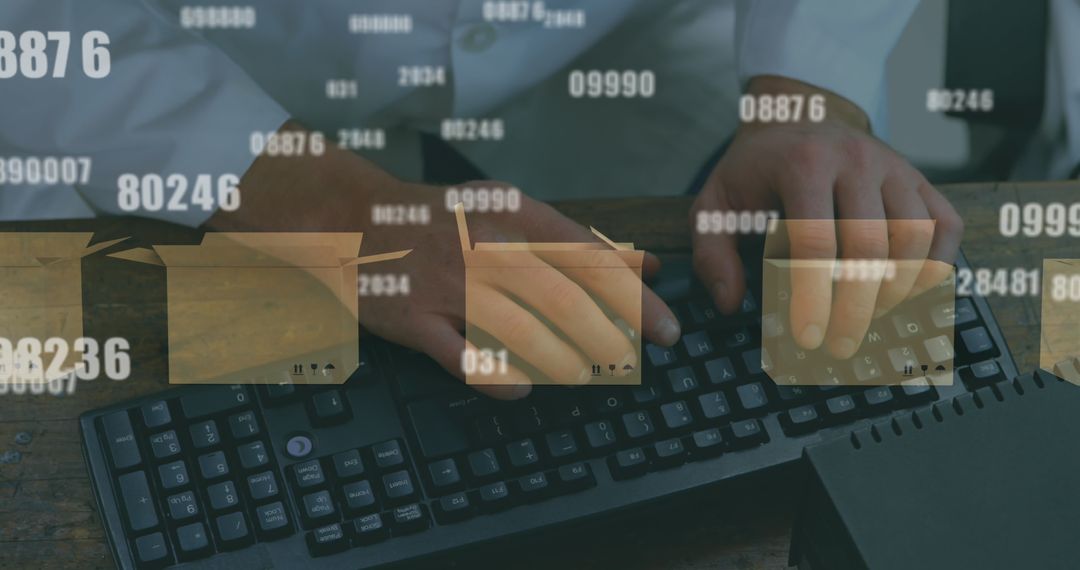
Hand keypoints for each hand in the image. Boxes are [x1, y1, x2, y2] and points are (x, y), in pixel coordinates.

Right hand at [359, 182, 680, 399]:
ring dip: (560, 360)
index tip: (665, 326)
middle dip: (609, 335)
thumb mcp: (509, 210)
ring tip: (584, 375)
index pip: (588, 256)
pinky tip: (520, 390)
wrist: (352, 215)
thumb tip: (646, 264)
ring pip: (518, 329)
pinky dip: (496, 378)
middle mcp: (483, 245)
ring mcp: (446, 283)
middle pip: (562, 296)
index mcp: (513, 213)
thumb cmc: (441, 219)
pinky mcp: (413, 318)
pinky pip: (462, 358)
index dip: (634, 296)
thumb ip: (574, 238)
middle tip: (633, 362)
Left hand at [691, 77, 962, 359]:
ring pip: (915, 238)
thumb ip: (713, 254)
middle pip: (870, 246)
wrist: (796, 115)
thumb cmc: (755, 170)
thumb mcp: (715, 203)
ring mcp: (894, 167)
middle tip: (841, 347)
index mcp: (803, 163)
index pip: (815, 241)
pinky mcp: (919, 178)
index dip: (813, 297)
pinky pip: (945, 225)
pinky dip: (936, 266)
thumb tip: (730, 303)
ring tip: (871, 323)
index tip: (808, 338)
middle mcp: (856, 160)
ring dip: (897, 291)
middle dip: (857, 307)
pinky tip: (910, 295)